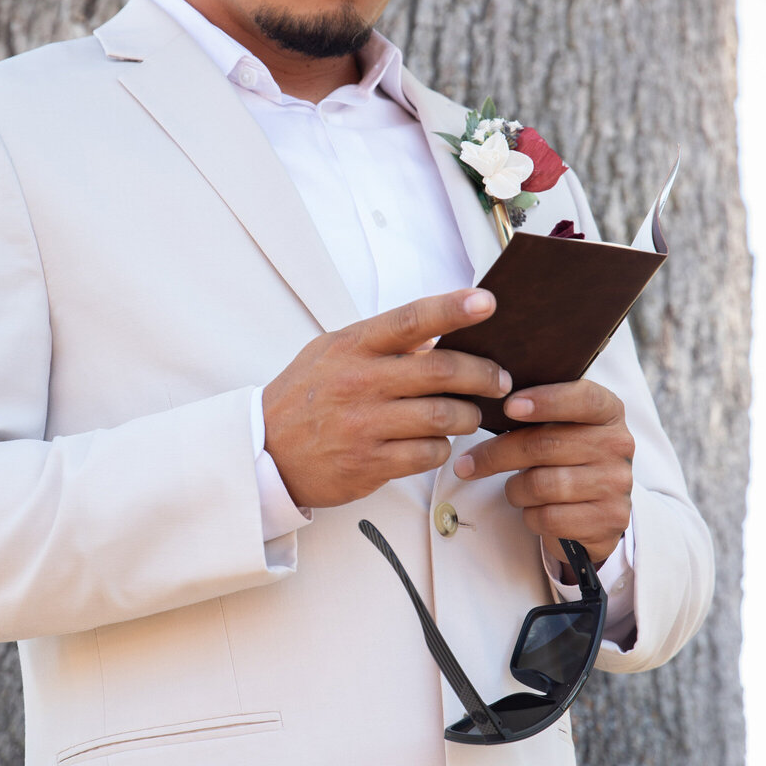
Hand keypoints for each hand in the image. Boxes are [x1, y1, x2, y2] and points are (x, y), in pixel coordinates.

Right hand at [262, 289, 508, 508]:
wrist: (264, 452)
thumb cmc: (305, 397)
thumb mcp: (332, 353)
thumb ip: (381, 342)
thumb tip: (434, 332)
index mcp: (353, 346)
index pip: (411, 320)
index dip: (453, 309)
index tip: (487, 302)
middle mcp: (359, 382)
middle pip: (441, 371)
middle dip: (483, 375)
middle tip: (500, 381)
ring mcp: (364, 424)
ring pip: (442, 416)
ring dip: (467, 415)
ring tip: (469, 414)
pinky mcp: (369, 463)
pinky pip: (428, 453)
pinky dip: (442, 447)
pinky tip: (436, 442)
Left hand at [452, 380, 633, 568]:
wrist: (597, 512)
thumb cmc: (567, 460)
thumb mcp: (562, 429)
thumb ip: (537, 414)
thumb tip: (484, 405)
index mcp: (608, 412)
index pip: (583, 398)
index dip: (545, 401)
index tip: (509, 406)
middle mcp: (618, 445)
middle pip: (545, 445)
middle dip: (497, 454)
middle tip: (467, 463)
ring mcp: (616, 484)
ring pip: (541, 485)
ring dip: (515, 490)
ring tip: (514, 489)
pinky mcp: (608, 519)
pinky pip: (549, 517)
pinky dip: (530, 516)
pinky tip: (535, 510)